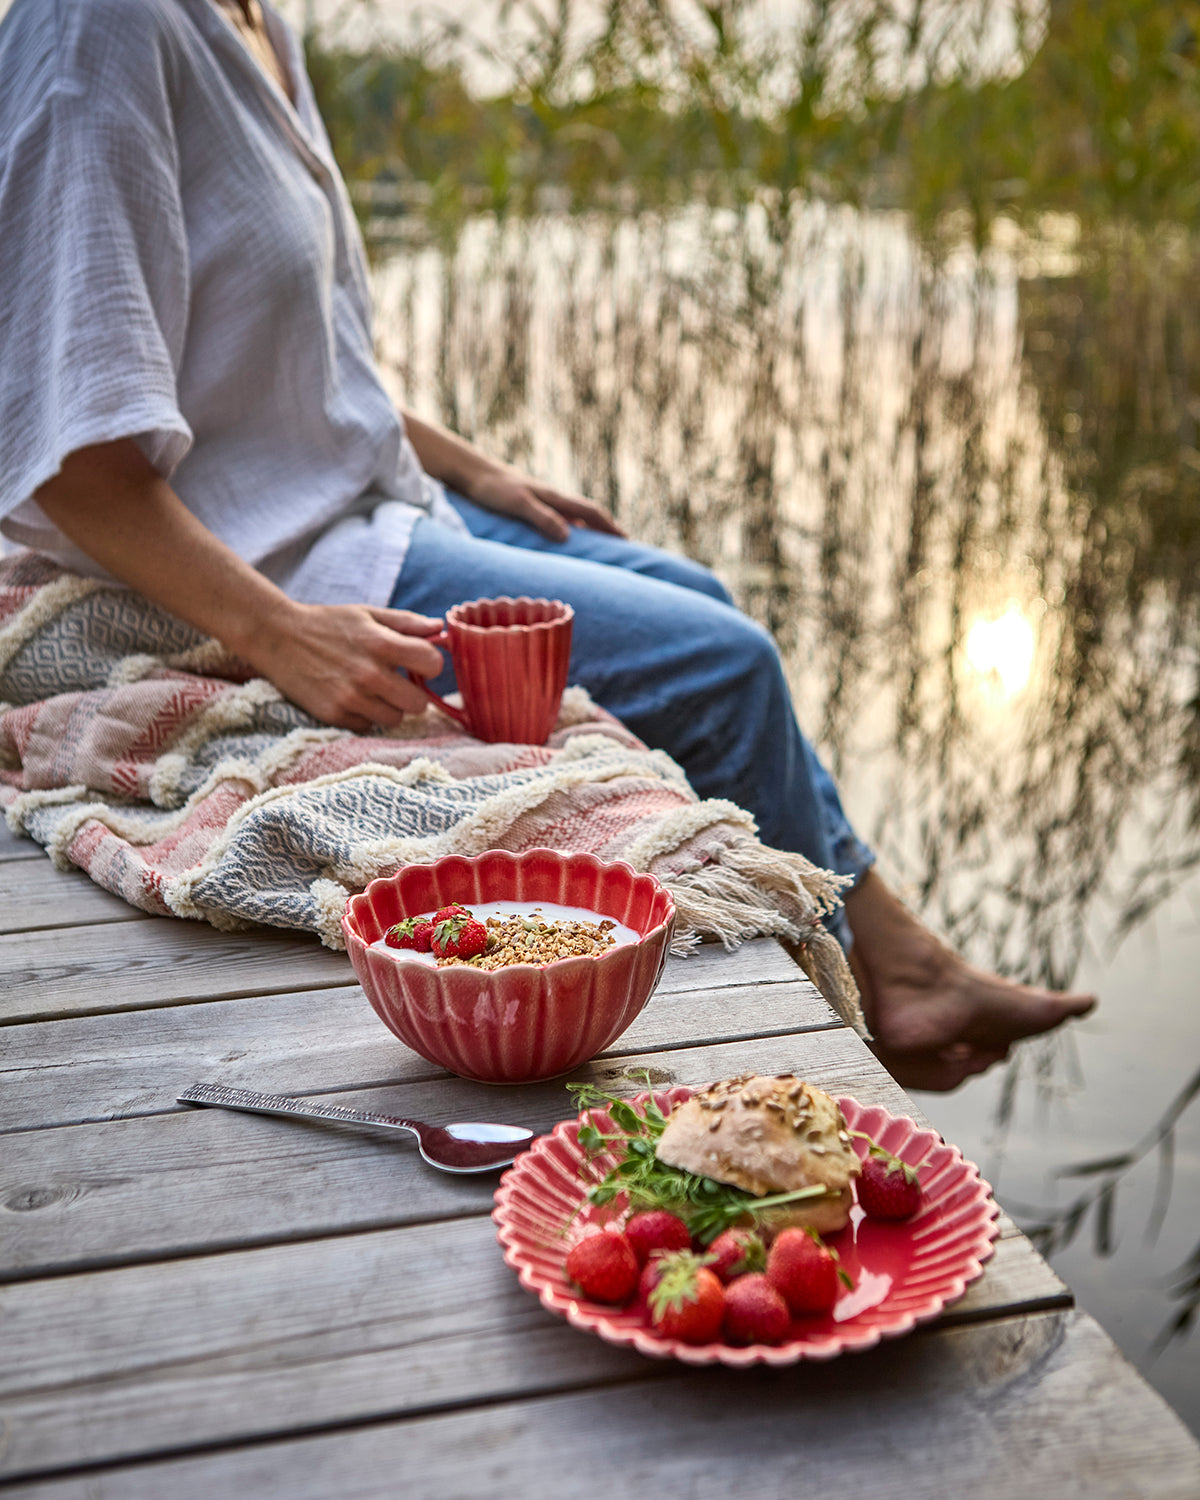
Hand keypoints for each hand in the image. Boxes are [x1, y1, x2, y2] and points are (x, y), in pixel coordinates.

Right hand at [253, 602, 446, 731]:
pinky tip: (350, 697)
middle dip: (412, 694)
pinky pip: (368, 726)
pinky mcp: (334, 715)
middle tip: (396, 683)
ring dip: (388, 707)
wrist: (277, 637)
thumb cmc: (328, 624)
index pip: (432, 664)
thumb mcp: (367, 614)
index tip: (419, 664)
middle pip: (418, 704)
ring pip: (395, 719)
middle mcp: (369, 674)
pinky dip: (364, 715)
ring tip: (371, 690)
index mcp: (382, 644)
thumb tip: (440, 628)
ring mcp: (351, 698)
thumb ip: (406, 622)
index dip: (430, 665)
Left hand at [469, 468, 627, 542]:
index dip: (610, 527)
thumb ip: (542, 518)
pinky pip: (558, 521)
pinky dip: (570, 531)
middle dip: (606, 530)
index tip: (627, 542)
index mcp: (555, 497)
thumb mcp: (518, 504)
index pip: (592, 512)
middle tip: (621, 548)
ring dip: (589, 532)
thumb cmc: (492, 488)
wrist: (472, 473)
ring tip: (599, 549)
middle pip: (588, 515)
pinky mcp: (530, 507)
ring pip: (574, 518)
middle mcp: (553, 499)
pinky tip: (566, 542)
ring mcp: (542, 502)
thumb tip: (568, 536)